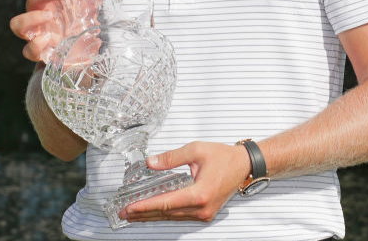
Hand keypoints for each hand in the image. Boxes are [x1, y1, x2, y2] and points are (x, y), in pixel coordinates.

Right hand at [10, 0, 125, 62]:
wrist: (86, 52)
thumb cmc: (82, 21)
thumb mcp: (94, 3)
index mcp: (47, 1)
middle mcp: (38, 15)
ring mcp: (37, 34)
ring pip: (17, 24)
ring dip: (31, 18)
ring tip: (50, 16)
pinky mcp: (41, 53)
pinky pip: (28, 50)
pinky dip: (35, 46)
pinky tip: (49, 41)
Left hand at [121, 141, 251, 222]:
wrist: (243, 165)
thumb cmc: (223, 157)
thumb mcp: (196, 150)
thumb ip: (171, 158)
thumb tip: (150, 163)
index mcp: (199, 193)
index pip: (166, 203)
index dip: (145, 206)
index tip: (129, 208)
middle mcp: (202, 208)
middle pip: (167, 214)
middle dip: (143, 214)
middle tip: (123, 213)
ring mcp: (204, 213)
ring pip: (173, 217)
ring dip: (152, 215)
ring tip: (134, 214)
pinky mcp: (205, 213)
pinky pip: (181, 216)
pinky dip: (165, 214)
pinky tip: (154, 212)